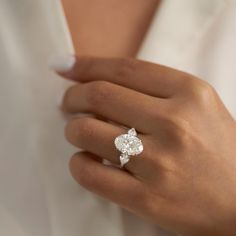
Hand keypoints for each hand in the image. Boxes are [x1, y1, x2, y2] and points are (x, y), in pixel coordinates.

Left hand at [58, 56, 235, 234]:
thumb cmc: (216, 148)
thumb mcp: (196, 104)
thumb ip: (152, 88)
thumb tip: (98, 79)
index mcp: (189, 93)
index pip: (123, 69)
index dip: (86, 65)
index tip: (64, 66)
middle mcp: (175, 124)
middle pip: (99, 95)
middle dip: (72, 96)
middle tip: (67, 102)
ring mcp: (160, 163)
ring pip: (87, 132)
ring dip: (73, 129)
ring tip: (79, 132)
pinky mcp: (147, 199)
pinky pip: (90, 174)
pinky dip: (78, 163)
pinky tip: (87, 160)